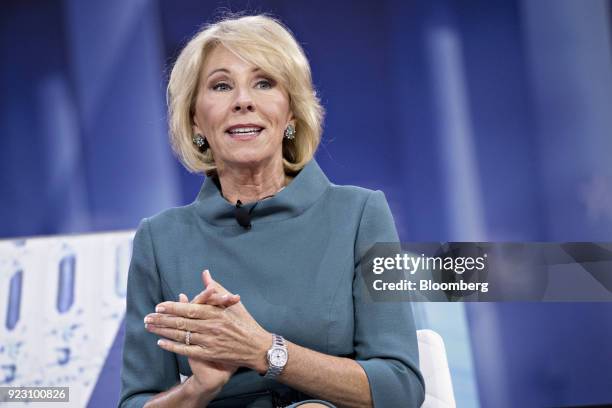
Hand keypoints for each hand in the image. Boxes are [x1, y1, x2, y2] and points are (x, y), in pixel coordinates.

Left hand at [145, 271, 270, 373]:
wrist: (257, 347)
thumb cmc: (245, 322)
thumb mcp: (233, 303)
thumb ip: (216, 289)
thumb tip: (205, 274)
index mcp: (216, 313)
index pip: (189, 309)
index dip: (172, 308)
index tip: (158, 306)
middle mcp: (211, 327)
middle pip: (181, 323)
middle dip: (162, 320)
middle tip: (147, 317)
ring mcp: (209, 341)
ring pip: (181, 336)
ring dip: (163, 331)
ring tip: (149, 327)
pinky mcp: (209, 354)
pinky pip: (186, 350)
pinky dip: (173, 347)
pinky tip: (161, 342)